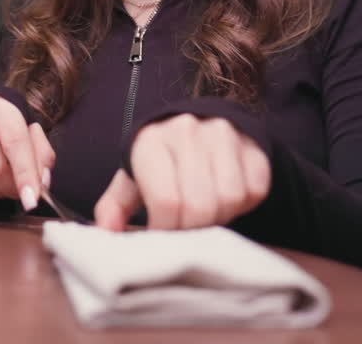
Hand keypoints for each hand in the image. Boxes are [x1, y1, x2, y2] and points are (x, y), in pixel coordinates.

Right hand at [0, 94, 55, 210]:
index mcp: (0, 110)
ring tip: (9, 180)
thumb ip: (42, 156)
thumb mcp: (32, 131)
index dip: (25, 174)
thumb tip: (40, 183)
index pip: (14, 143)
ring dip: (0, 192)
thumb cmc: (10, 124)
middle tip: (25, 190)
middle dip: (13, 188)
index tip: (33, 198)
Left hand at [94, 113, 269, 230]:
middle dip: (192, 229)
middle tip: (185, 229)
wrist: (194, 125)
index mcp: (152, 141)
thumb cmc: (158, 162)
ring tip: (204, 212)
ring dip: (219, 217)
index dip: (166, 229)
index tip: (162, 235)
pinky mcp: (252, 145)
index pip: (166, 201)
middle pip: (200, 205)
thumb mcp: (130, 179)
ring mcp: (224, 135)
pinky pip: (255, 190)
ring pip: (229, 199)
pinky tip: (225, 198)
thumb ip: (114, 206)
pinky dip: (243, 205)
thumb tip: (107, 230)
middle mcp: (187, 132)